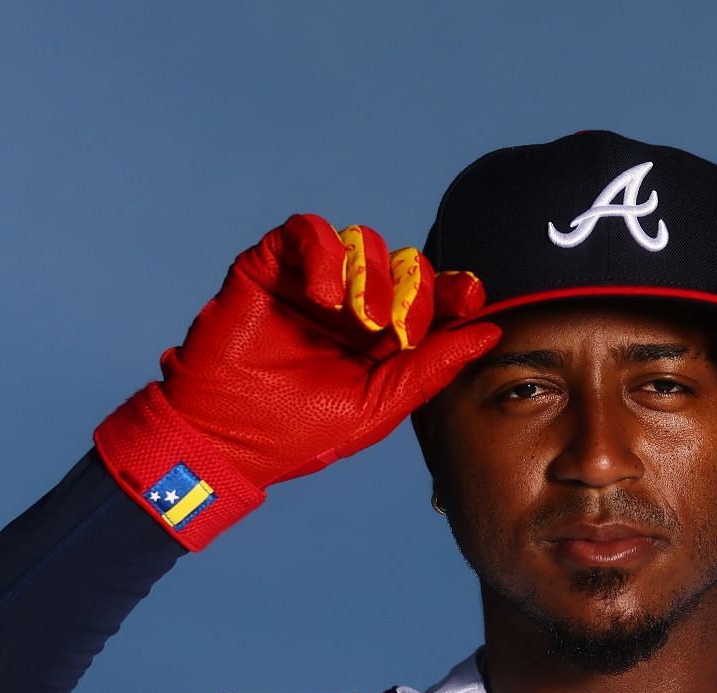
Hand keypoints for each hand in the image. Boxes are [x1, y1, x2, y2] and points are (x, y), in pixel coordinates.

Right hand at [95, 214, 500, 547]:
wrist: (226, 437)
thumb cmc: (298, 433)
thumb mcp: (378, 406)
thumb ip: (431, 369)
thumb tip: (489, 332)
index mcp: (381, 340)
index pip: (431, 298)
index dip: (454, 291)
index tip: (470, 298)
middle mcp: (351, 304)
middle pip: (406, 264)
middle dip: (415, 290)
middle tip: (399, 329)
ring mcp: (311, 282)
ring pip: (363, 242)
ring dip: (373, 276)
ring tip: (358, 321)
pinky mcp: (270, 266)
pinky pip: (308, 231)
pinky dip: (325, 255)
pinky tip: (325, 296)